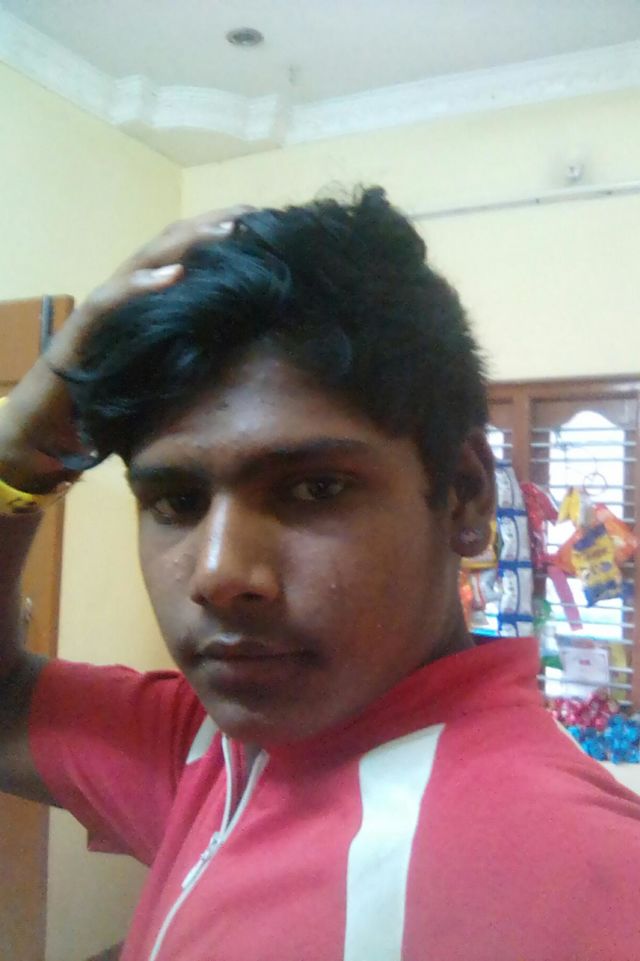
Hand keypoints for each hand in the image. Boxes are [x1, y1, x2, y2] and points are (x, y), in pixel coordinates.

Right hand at [48, 205, 253, 368]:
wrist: (52, 409)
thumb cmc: (106, 383)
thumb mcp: (158, 357)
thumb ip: (186, 337)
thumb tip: (234, 334)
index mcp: (145, 290)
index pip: (186, 249)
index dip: (220, 231)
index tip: (261, 220)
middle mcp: (127, 285)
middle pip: (172, 241)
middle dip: (213, 223)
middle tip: (253, 213)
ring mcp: (107, 300)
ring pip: (148, 258)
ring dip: (188, 243)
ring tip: (225, 232)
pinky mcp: (88, 323)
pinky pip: (114, 298)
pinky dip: (142, 284)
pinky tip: (172, 275)